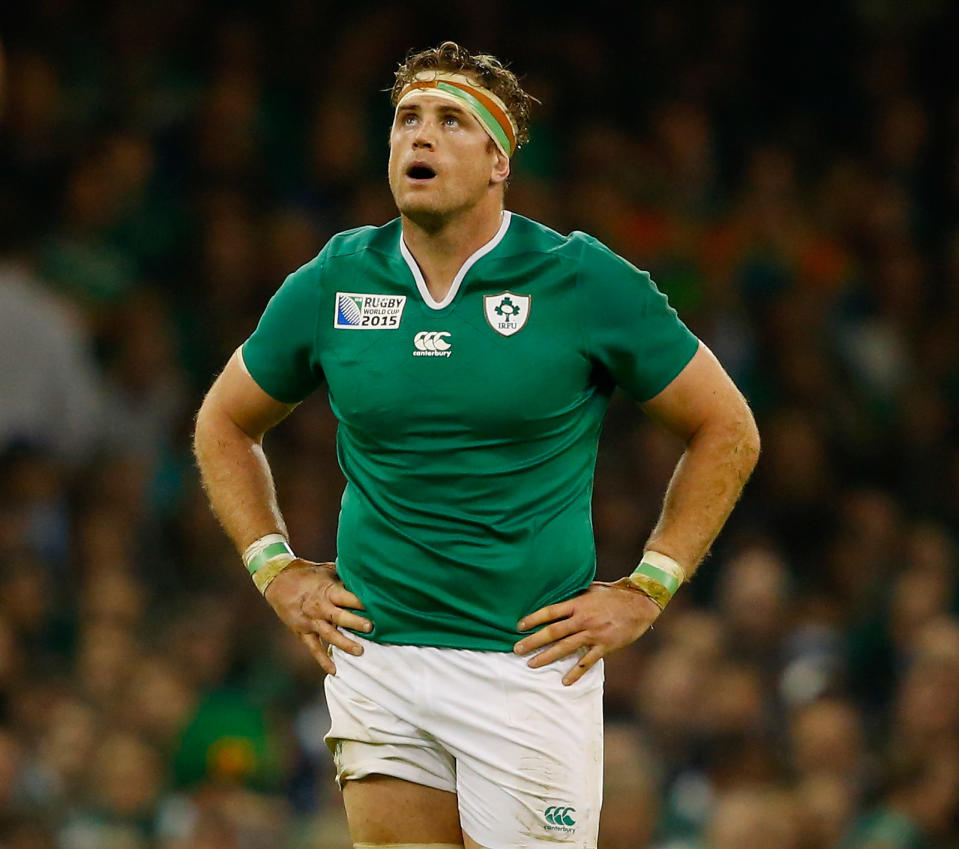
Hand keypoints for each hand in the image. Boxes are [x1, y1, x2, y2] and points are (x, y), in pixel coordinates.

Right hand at [264, 559, 371, 674]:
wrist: (278, 580)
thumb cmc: (308, 573)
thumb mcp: (327, 570)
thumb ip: (345, 577)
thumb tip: (367, 580)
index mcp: (327, 591)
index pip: (347, 597)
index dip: (361, 602)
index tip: (376, 607)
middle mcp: (320, 607)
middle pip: (339, 616)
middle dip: (355, 622)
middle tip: (370, 628)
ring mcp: (311, 621)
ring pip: (329, 634)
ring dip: (344, 643)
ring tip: (360, 651)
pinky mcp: (302, 632)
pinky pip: (314, 648)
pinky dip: (323, 660)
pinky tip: (335, 670)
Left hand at [513, 582, 660, 684]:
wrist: (641, 603)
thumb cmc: (614, 593)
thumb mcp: (591, 589)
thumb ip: (575, 595)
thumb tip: (557, 596)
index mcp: (578, 603)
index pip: (550, 612)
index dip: (533, 619)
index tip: (518, 627)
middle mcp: (583, 619)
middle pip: (553, 632)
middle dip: (533, 642)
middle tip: (517, 650)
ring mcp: (594, 634)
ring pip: (565, 648)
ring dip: (546, 657)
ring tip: (531, 664)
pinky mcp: (605, 646)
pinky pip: (587, 662)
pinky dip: (576, 672)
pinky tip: (564, 681)